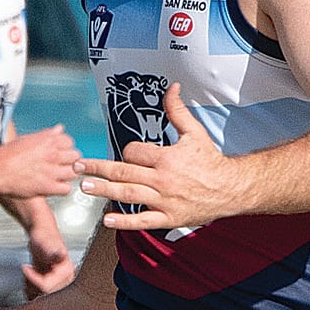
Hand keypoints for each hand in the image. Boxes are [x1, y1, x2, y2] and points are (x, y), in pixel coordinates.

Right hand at [0, 125, 80, 198]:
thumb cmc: (6, 155)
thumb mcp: (27, 138)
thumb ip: (46, 134)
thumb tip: (59, 128)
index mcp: (47, 140)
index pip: (69, 142)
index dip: (65, 148)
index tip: (61, 152)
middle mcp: (51, 154)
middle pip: (75, 156)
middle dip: (70, 161)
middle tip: (62, 165)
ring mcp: (51, 171)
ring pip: (74, 172)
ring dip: (68, 175)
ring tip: (59, 176)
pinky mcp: (47, 186)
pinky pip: (66, 188)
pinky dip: (62, 188)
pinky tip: (55, 186)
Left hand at [21, 211, 73, 295]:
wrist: (41, 235)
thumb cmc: (44, 237)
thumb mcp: (46, 243)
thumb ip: (53, 252)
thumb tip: (61, 255)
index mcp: (67, 271)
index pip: (47, 286)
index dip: (33, 278)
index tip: (26, 268)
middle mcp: (65, 280)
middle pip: (43, 294)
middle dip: (32, 283)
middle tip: (29, 269)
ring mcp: (58, 283)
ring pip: (40, 296)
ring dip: (30, 286)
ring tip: (30, 271)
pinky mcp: (51, 285)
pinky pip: (38, 295)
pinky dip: (30, 288)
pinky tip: (30, 276)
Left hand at [75, 84, 244, 231]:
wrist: (231, 188)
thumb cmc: (211, 161)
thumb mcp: (195, 133)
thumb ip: (177, 111)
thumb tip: (171, 87)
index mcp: (167, 157)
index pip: (134, 153)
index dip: (127, 152)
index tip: (128, 154)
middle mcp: (163, 179)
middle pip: (124, 172)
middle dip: (98, 168)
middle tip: (77, 166)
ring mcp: (164, 200)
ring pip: (128, 194)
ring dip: (104, 190)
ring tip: (85, 187)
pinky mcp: (168, 218)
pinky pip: (143, 221)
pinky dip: (124, 221)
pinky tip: (107, 219)